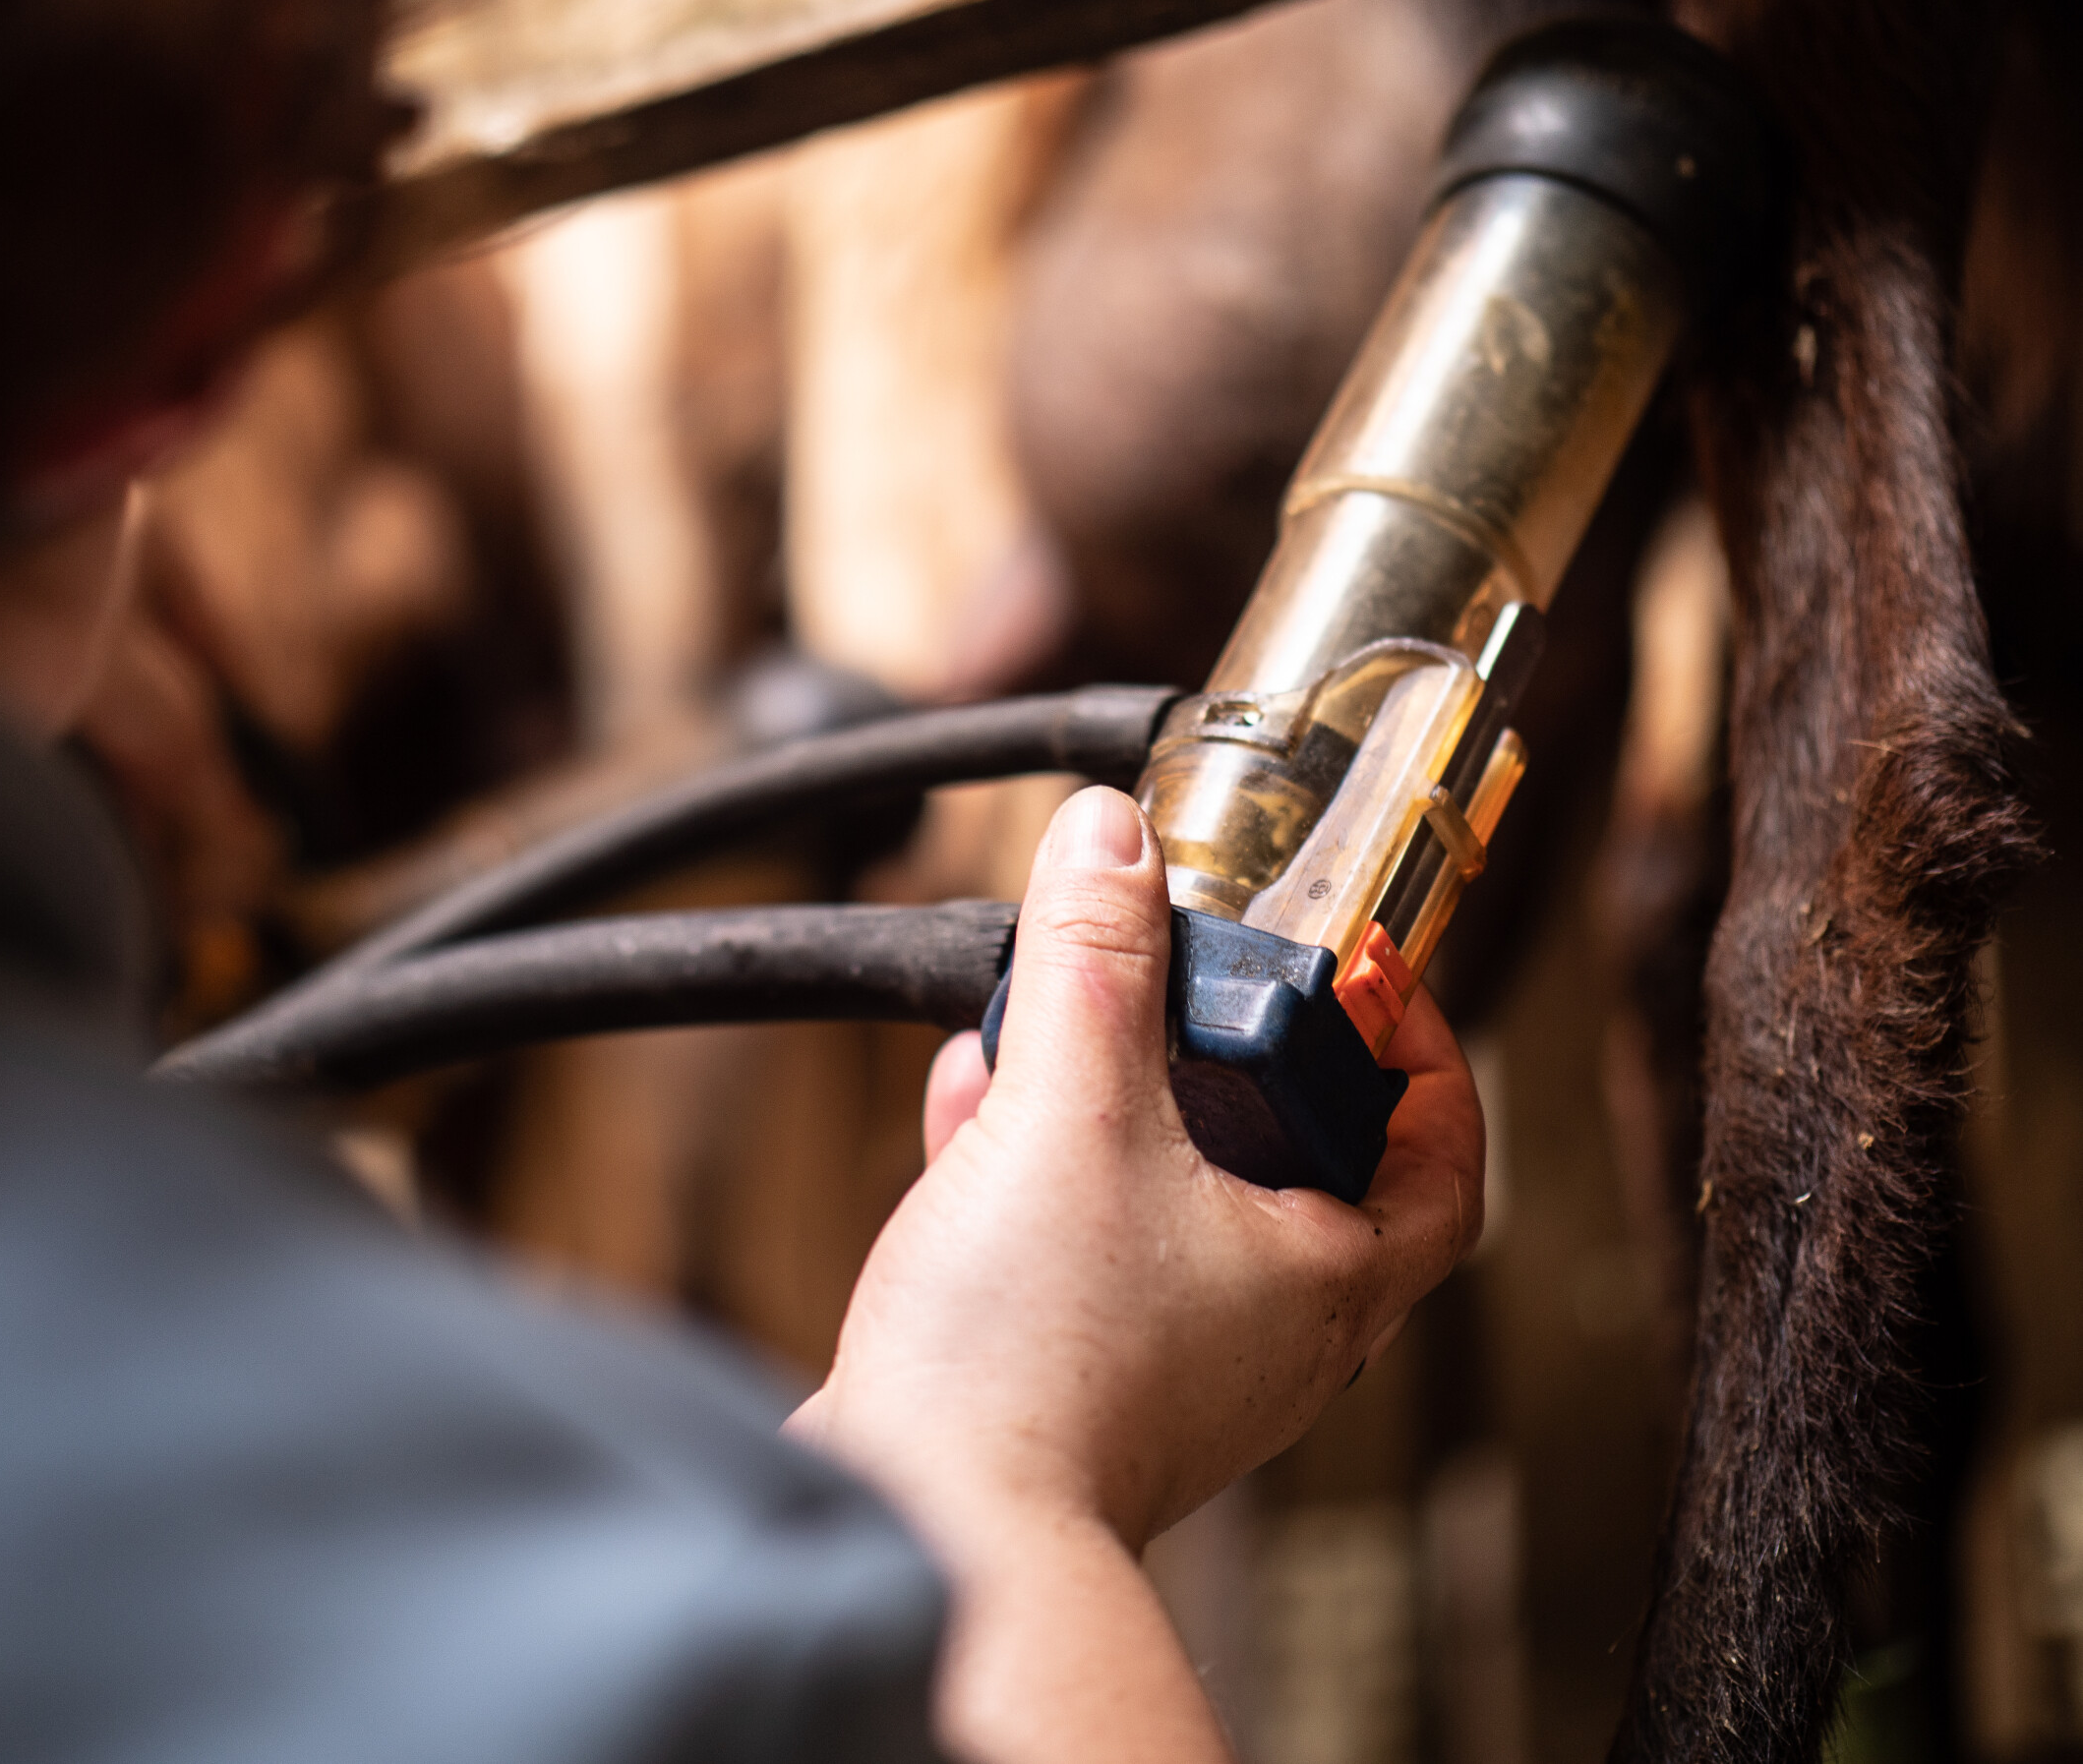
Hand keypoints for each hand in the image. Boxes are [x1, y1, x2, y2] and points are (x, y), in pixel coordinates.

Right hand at [786, 785, 1483, 1761]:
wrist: (922, 1527)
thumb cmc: (1034, 1367)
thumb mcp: (1070, 1113)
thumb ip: (1093, 960)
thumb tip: (1109, 837)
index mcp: (1326, 1276)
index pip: (1444, 1155)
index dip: (1425, 1051)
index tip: (1372, 974)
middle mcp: (1269, 1328)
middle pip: (1302, 1157)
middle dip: (1233, 1052)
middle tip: (1197, 983)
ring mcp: (1175, 1360)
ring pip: (1178, 1195)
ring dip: (1119, 1101)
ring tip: (1057, 1026)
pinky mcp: (1079, 1373)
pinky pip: (1087, 1241)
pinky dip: (1043, 1165)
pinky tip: (971, 1105)